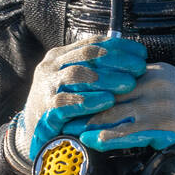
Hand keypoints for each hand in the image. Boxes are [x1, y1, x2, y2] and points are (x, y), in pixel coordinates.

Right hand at [15, 37, 147, 161]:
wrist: (33, 131)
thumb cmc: (62, 106)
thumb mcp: (75, 83)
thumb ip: (95, 70)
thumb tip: (131, 61)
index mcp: (60, 56)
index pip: (93, 43)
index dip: (120, 46)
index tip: (141, 53)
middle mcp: (51, 67)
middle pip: (87, 55)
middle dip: (117, 60)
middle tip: (139, 69)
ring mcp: (46, 87)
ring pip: (77, 75)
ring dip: (106, 78)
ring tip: (127, 84)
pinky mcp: (45, 110)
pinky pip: (67, 102)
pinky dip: (88, 101)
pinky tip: (107, 101)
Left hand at [74, 62, 174, 166]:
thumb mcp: (172, 86)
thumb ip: (147, 88)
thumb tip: (120, 98)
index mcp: (152, 71)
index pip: (113, 77)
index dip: (91, 87)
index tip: (73, 94)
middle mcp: (152, 83)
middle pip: (108, 93)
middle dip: (83, 104)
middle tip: (61, 113)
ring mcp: (157, 103)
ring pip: (113, 112)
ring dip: (88, 122)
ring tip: (69, 129)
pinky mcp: (163, 123)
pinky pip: (129, 130)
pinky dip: (108, 136)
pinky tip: (93, 140)